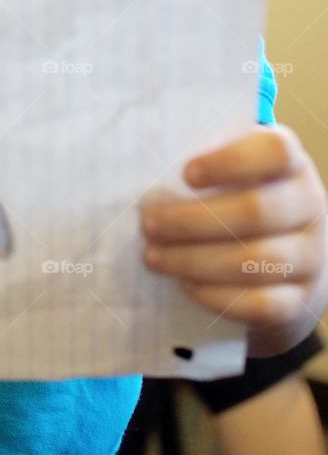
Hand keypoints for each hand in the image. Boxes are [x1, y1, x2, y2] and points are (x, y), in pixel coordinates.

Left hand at [141, 126, 327, 355]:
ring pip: (254, 261)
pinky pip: (259, 303)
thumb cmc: (243, 205)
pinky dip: (215, 295)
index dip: (231, 161)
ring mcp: (311, 257)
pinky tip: (184, 284)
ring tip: (153, 257)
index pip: (276, 151)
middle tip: (147, 224)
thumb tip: (143, 170)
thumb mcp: (235, 178)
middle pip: (256, 211)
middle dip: (191, 221)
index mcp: (292, 166)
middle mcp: (311, 208)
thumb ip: (206, 168)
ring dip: (193, 260)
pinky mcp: (301, 300)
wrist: (290, 268)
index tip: (185, 174)